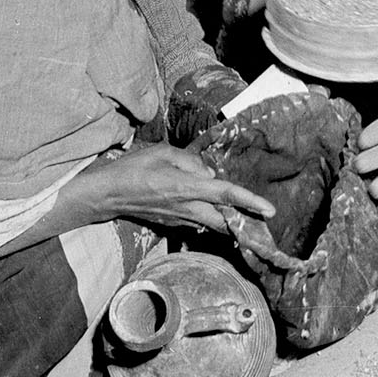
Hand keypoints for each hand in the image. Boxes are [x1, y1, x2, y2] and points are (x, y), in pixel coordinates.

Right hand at [98, 142, 273, 232]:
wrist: (107, 194)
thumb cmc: (134, 169)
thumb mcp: (163, 152)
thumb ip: (191, 161)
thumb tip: (210, 173)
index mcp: (187, 188)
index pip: (225, 195)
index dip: (249, 202)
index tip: (269, 210)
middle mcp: (187, 208)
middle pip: (225, 221)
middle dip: (246, 222)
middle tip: (265, 219)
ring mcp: (180, 219)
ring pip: (214, 224)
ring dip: (231, 221)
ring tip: (249, 215)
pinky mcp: (173, 224)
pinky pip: (200, 222)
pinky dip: (213, 217)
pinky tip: (217, 211)